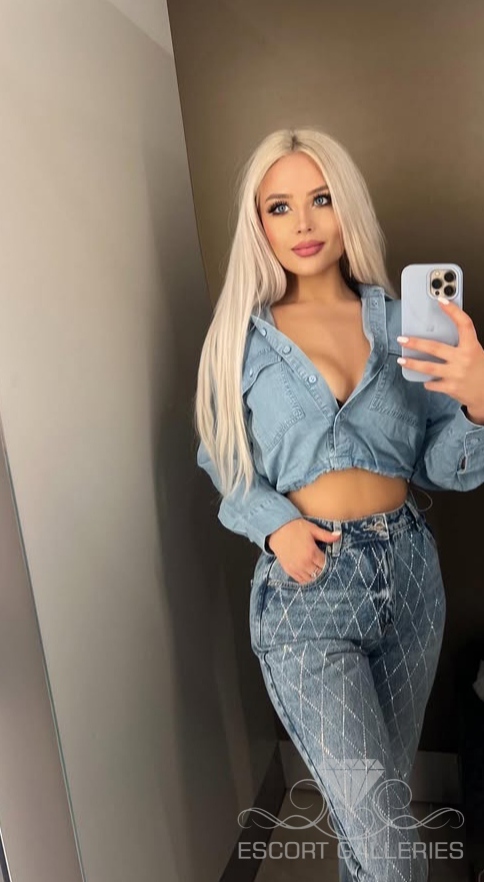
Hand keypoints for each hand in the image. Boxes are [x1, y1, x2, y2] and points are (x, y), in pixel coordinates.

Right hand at [267, 518, 340, 584]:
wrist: (276, 529)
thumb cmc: (295, 527)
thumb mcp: (313, 529)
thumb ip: (326, 535)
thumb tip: (339, 535)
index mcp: (312, 553)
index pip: (326, 564)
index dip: (330, 563)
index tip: (332, 561)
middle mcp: (304, 563)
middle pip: (319, 573)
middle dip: (324, 570)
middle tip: (326, 567)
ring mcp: (296, 568)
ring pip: (311, 579)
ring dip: (316, 576)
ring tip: (318, 571)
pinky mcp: (289, 570)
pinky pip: (301, 580)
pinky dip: (307, 580)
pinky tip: (310, 575)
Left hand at [396, 297, 483, 420]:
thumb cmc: (481, 371)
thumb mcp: (476, 352)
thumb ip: (462, 344)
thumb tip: (441, 332)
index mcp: (472, 347)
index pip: (464, 324)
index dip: (453, 311)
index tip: (441, 300)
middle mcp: (463, 360)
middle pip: (435, 347)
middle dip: (416, 342)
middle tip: (402, 339)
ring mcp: (456, 375)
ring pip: (428, 367)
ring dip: (412, 363)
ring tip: (401, 360)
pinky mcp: (451, 388)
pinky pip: (433, 384)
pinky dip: (428, 381)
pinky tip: (425, 380)